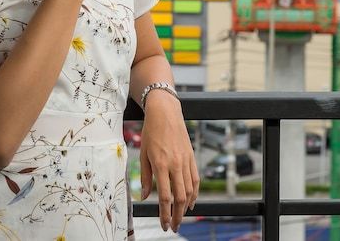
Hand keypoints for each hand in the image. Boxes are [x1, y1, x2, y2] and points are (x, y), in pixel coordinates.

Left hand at [139, 93, 198, 232]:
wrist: (166, 113)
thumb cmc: (151, 132)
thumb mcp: (143, 154)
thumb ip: (145, 177)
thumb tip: (144, 196)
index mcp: (161, 164)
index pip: (165, 196)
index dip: (164, 214)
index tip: (163, 224)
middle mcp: (175, 164)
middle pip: (180, 197)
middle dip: (177, 216)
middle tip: (173, 227)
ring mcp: (185, 161)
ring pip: (189, 190)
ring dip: (185, 207)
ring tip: (180, 217)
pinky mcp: (191, 157)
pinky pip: (195, 179)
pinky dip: (194, 193)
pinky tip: (190, 202)